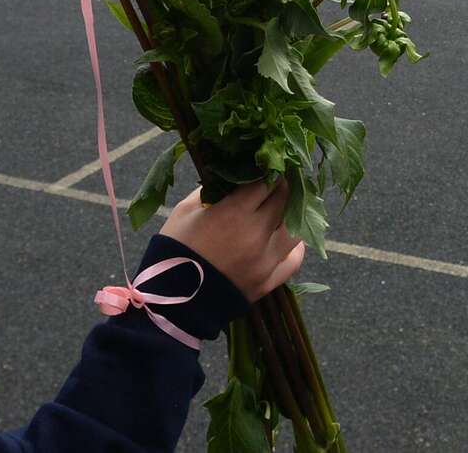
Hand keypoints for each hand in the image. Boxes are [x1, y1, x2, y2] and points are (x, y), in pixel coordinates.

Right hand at [159, 182, 304, 300]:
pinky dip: (295, 247)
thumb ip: (209, 190)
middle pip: (284, 200)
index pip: (267, 181)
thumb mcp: (184, 211)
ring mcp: (266, 260)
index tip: (268, 166)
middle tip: (276, 182)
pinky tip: (288, 239)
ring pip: (295, 229)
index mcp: (234, 212)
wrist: (172, 301)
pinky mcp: (269, 282)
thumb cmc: (174, 250)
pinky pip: (294, 260)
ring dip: (292, 216)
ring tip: (283, 210)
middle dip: (281, 187)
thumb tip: (229, 177)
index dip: (268, 171)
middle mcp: (257, 233)